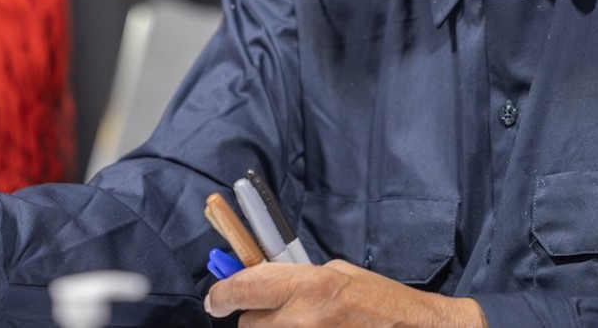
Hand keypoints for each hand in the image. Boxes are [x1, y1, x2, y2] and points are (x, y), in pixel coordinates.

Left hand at [203, 259, 486, 326]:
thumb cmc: (382, 301)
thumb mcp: (338, 274)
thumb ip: (296, 280)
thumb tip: (261, 284)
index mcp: (310, 287)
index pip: (243, 289)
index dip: (222, 294)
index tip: (215, 299)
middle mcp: (303, 322)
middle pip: (249, 325)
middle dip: (258, 318)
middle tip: (283, 314)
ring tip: (304, 326)